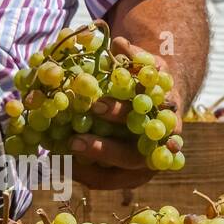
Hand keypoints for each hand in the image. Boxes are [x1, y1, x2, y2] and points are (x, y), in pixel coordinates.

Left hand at [68, 35, 181, 189]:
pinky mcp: (128, 177)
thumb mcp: (147, 65)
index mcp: (165, 118)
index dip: (120, 113)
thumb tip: (120, 42)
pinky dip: (82, 174)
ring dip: (87, 169)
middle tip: (72, 141)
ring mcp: (144, 167)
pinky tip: (59, 164)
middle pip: (132, 156)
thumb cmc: (147, 83)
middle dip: (102, 149)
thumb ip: (136, 56)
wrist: (158, 107)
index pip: (142, 120)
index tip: (94, 105)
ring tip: (58, 158)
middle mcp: (157, 148)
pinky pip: (105, 181)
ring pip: (117, 176)